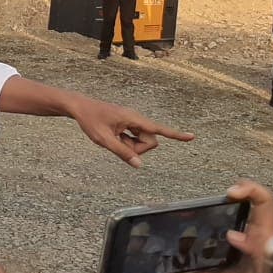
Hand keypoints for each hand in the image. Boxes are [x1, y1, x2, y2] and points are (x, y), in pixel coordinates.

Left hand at [67, 96, 194, 167]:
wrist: (80, 107)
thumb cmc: (90, 121)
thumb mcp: (104, 140)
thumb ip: (122, 153)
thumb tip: (139, 165)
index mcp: (134, 119)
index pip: (158, 129)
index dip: (176, 134)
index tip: (192, 137)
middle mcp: (136, 120)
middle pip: (150, 142)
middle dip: (137, 149)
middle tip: (117, 143)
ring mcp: (132, 123)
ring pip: (141, 143)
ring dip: (129, 146)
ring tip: (111, 138)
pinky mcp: (128, 126)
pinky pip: (133, 140)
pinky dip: (125, 143)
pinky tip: (112, 135)